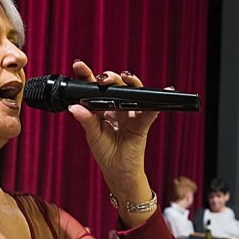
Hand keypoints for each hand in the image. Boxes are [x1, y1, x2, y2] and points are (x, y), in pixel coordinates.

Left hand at [63, 59, 158, 201]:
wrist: (119, 173)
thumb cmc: (106, 154)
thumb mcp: (93, 136)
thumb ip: (86, 120)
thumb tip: (74, 107)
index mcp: (102, 108)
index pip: (94, 88)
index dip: (88, 75)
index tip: (78, 65)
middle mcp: (117, 107)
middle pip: (115, 85)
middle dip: (109, 77)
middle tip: (102, 79)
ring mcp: (131, 113)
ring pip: (133, 92)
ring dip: (131, 82)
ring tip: (126, 78)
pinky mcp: (142, 123)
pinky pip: (150, 112)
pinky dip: (156, 103)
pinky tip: (164, 93)